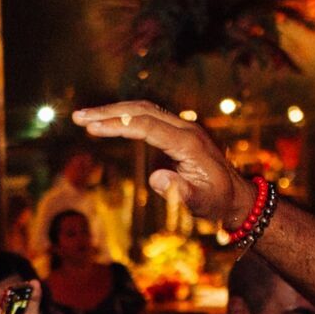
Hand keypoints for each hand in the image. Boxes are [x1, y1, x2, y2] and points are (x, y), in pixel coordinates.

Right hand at [73, 102, 251, 230]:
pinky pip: (149, 118)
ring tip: (84, 118)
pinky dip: (125, 117)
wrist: (235, 194)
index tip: (91, 129)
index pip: (147, 126)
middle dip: (108, 112)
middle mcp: (185, 129)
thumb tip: (156, 177)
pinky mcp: (178, 132)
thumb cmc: (216, 201)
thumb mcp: (201, 203)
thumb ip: (180, 191)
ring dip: (114, 111)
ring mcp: (182, 128)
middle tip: (78, 117)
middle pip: (142, 111)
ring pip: (144, 110)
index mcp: (188, 144)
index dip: (118, 126)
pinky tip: (107, 122)